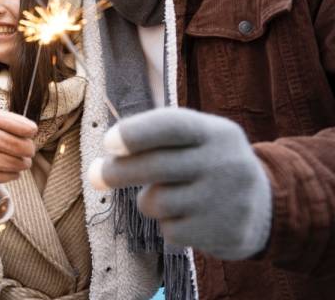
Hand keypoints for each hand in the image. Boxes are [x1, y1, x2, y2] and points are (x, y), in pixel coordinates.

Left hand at [88, 108, 271, 259]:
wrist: (264, 207)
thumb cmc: (208, 164)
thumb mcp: (197, 139)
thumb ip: (154, 139)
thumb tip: (104, 160)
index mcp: (217, 132)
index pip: (172, 126)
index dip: (136, 133)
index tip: (108, 143)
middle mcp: (225, 163)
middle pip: (157, 166)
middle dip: (117, 171)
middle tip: (94, 174)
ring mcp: (227, 200)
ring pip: (158, 202)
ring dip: (148, 200)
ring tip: (166, 195)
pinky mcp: (224, 232)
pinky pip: (170, 230)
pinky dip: (167, 224)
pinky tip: (187, 217)